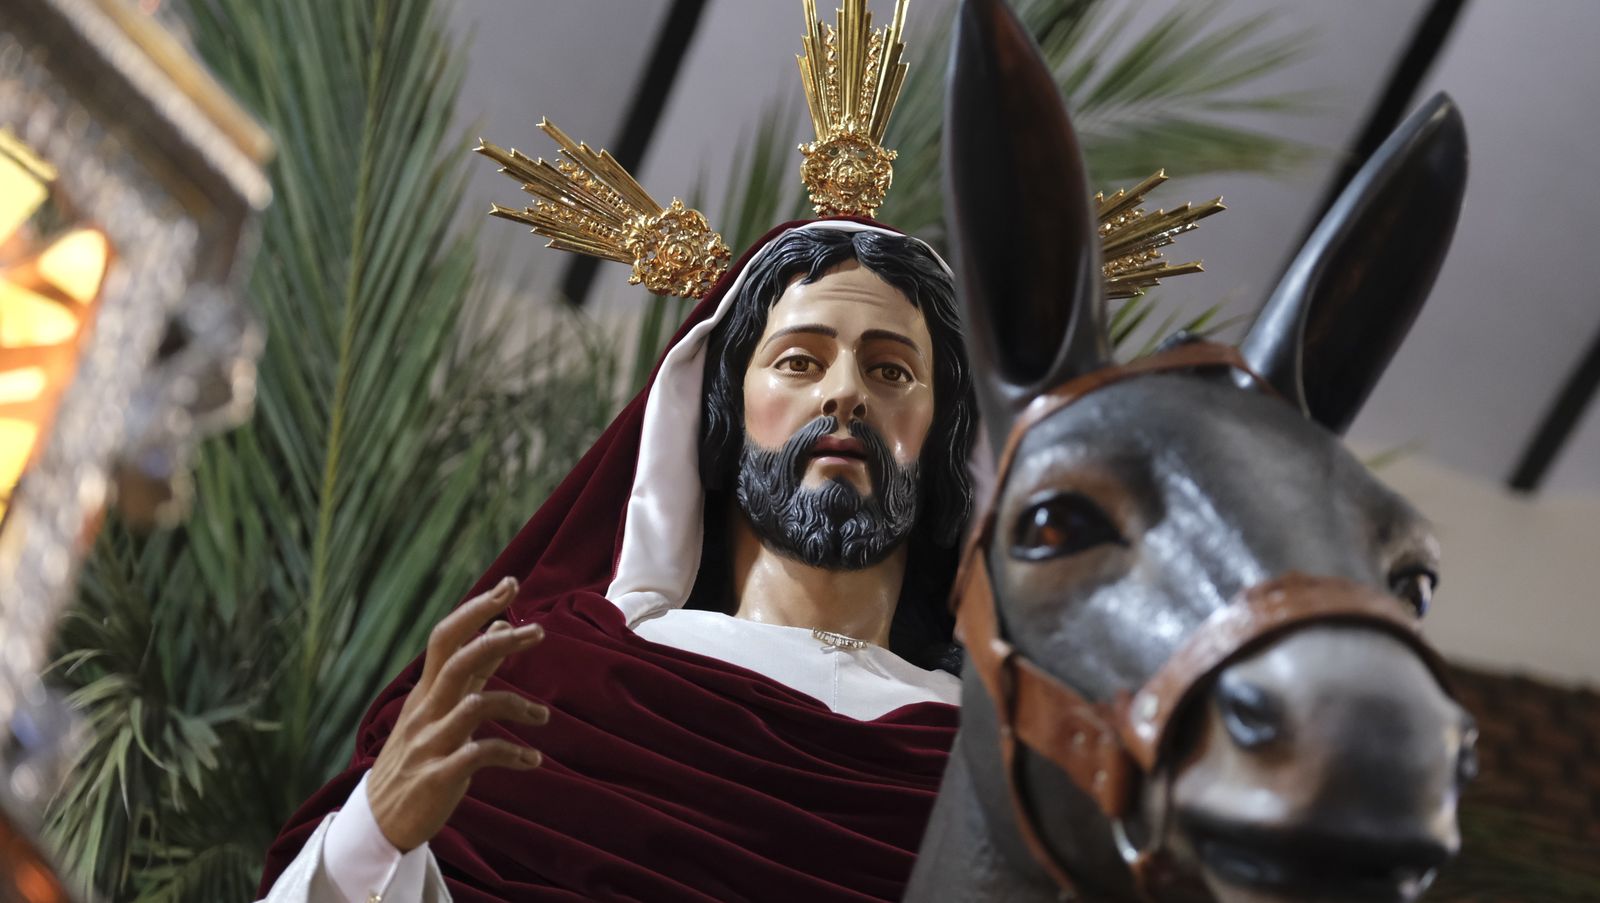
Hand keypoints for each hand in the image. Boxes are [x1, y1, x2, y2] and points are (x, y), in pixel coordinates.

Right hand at [367, 576, 547, 850]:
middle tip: (539, 632)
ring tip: (543, 717)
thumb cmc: (418, 757)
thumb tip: (501, 626)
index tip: (510, 585)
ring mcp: (430, 743)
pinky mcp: (438, 776)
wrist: (380, 821)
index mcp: (425, 692)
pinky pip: (480, 755)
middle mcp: (425, 711)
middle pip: (459, 661)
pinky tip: (533, 761)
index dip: (476, 610)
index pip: (446, 638)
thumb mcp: (439, 709)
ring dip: (517, 706)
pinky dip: (512, 754)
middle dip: (500, 642)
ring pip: (474, 705)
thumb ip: (473, 671)